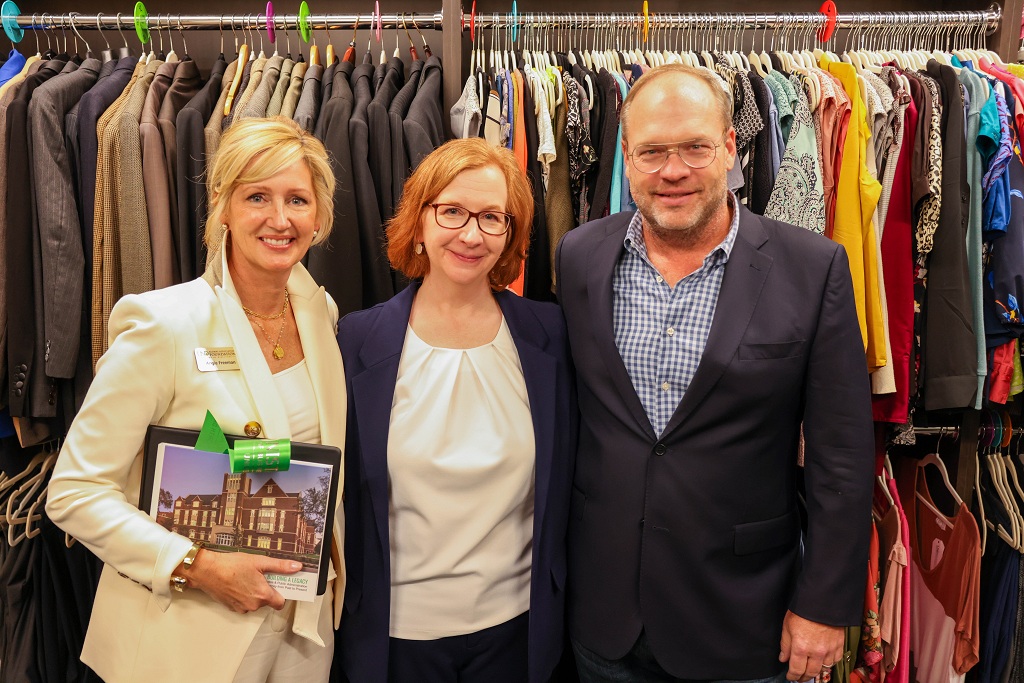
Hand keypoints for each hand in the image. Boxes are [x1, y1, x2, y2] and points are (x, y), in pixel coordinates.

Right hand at [180, 550, 302, 612]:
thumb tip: (297, 567)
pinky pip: (244, 604)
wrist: (207, 571)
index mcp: (262, 595)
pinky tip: (239, 583)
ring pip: (255, 603)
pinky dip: (244, 596)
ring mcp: (241, 608)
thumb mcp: (259, 562)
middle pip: (267, 602)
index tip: (281, 584)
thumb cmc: (232, 565)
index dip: (282, 593)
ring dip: (255, 593)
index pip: (281, 603)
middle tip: (262, 576)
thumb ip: (280, 566)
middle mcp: (253, 606)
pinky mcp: (231, 608)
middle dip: (266, 590)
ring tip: (248, 578)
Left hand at [778, 610, 844, 681]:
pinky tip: (823, 662)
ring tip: (810, 670)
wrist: (822, 601)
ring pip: (824, 669)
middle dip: (803, 677)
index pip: (796, 670)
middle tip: (799, 678)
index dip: (792, 676)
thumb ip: (785, 645)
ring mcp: (829, 650)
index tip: (790, 677)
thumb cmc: (802, 611)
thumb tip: (783, 659)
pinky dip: (829, 664)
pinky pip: (835, 661)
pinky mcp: (839, 645)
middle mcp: (816, 652)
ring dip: (816, 671)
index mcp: (800, 648)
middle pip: (811, 673)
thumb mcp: (787, 626)